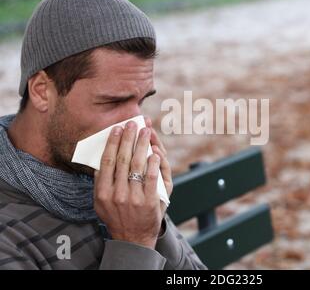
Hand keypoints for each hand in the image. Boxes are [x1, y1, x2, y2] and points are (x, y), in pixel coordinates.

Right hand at [93, 120, 170, 248]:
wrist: (134, 239)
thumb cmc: (118, 216)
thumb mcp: (101, 202)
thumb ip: (100, 181)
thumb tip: (104, 157)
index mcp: (102, 193)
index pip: (106, 161)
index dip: (112, 143)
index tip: (116, 129)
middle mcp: (116, 195)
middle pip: (122, 159)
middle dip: (128, 138)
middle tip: (132, 124)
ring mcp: (134, 198)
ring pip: (137, 164)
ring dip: (142, 144)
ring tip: (145, 131)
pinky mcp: (150, 201)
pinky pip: (152, 176)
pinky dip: (154, 162)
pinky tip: (155, 151)